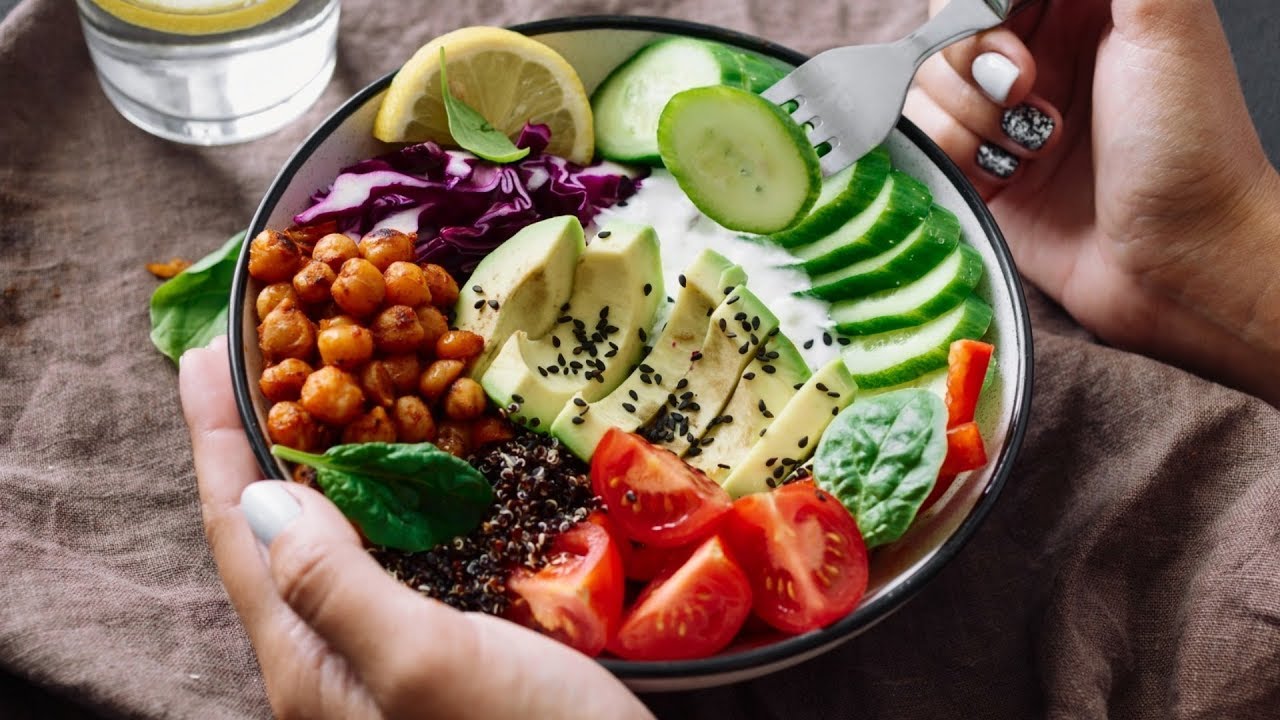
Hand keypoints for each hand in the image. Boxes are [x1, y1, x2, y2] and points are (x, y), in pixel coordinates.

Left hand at [179, 336, 652, 719]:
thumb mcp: (427, 664)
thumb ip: (336, 585)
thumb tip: (263, 498)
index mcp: (309, 660)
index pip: (241, 529)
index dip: (216, 435)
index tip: (205, 346)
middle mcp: (335, 657)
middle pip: (274, 530)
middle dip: (257, 436)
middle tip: (262, 351)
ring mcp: (388, 654)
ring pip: (334, 538)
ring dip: (318, 458)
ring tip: (323, 389)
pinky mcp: (445, 646)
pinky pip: (392, 553)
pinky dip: (387, 494)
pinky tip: (411, 469)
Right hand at [905, 0, 1279, 403]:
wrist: (1182, 265)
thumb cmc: (1190, 147)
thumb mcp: (1164, 19)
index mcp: (1085, 6)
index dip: (983, 4)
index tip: (1007, 31)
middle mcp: (1039, 52)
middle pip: (946, 24)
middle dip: (973, 58)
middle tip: (1027, 91)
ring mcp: (1005, 113)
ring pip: (926, 84)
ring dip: (969, 117)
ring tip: (1031, 146)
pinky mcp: (981, 170)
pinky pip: (925, 140)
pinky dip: (957, 157)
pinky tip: (1009, 176)